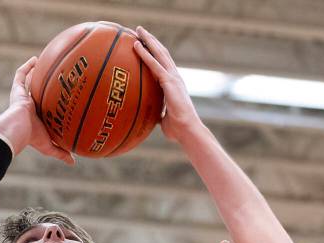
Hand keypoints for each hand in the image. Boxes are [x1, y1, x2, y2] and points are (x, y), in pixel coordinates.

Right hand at [11, 57, 75, 164]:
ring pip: (28, 82)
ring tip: (45, 63)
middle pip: (36, 93)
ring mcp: (22, 97)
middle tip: (55, 77)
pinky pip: (20, 75)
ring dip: (34, 73)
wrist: (17, 130)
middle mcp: (29, 106)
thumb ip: (61, 153)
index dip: (49, 103)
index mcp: (35, 117)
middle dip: (43, 86)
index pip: (43, 109)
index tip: (59, 97)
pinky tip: (35, 59)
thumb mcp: (49, 147)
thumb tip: (73, 162)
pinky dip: (26, 67)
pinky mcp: (17, 90)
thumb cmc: (32, 139)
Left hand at [133, 26, 201, 141]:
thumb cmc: (177, 129)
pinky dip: (145, 54)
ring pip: (159, 53)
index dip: (155, 52)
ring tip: (138, 30)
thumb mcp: (163, 118)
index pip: (163, 63)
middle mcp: (174, 77)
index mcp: (174, 84)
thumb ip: (156, 113)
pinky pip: (154, 64)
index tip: (146, 44)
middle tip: (140, 30)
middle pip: (162, 53)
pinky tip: (136, 46)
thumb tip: (146, 117)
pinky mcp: (169, 82)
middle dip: (151, 40)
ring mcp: (173, 77)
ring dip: (148, 40)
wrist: (187, 131)